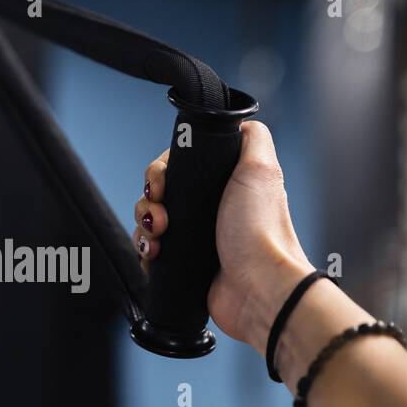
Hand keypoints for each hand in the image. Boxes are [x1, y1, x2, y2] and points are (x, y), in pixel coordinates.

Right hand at [132, 120, 313, 352]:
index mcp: (224, 185)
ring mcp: (196, 238)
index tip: (160, 182)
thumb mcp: (262, 169)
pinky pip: (150, 253)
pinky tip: (154, 255)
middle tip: (160, 213)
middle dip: (149, 201)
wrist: (259, 288)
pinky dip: (145, 252)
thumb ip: (252, 137)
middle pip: (158, 194)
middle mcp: (209, 210)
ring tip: (158, 237)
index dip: (161, 171)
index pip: (177, 167)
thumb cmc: (262, 232)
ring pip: (150, 222)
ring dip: (144, 227)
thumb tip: (238, 118)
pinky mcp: (184, 266)